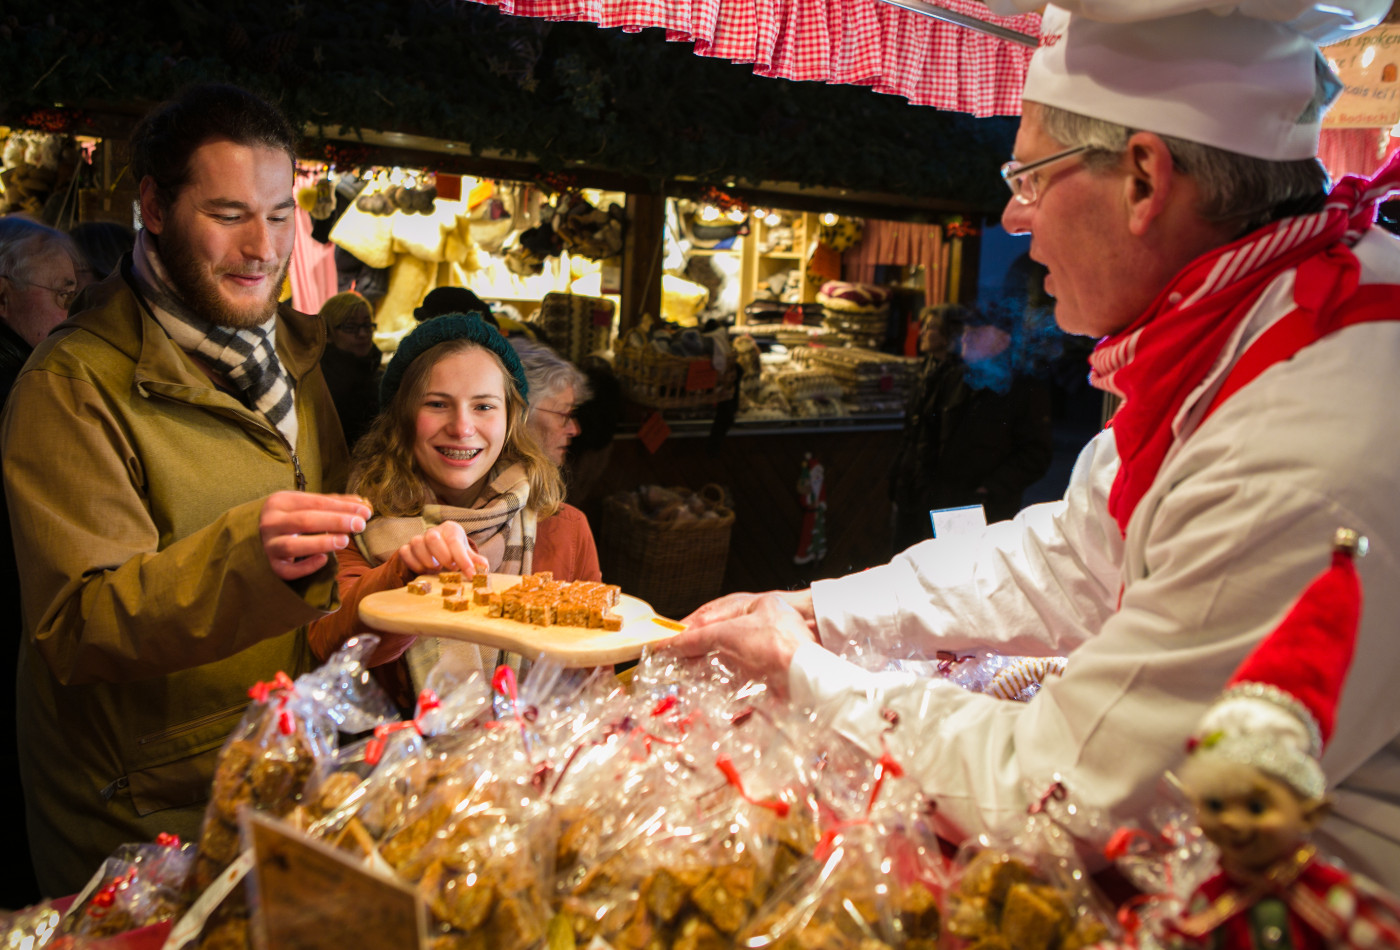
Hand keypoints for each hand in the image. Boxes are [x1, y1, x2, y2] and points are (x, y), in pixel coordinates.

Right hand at [260, 492, 371, 580]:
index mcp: (280, 501)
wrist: (268, 536)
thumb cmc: (294, 517)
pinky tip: (324, 559)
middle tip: (359, 525)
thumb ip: (335, 503)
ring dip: (320, 543)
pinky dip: (305, 566)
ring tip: (345, 541)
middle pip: (304, 521)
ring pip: (292, 545)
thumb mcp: (309, 505)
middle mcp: (270, 522)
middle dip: (335, 522)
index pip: (315, 502)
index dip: (342, 507)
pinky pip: (287, 570)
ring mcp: (269, 545)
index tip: (365, 511)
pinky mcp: (273, 565)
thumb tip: (363, 504)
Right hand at [398, 521, 488, 575]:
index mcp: (450, 529)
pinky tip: (423, 571)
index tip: (470, 574)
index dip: (462, 559)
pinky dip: (414, 564)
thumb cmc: (454, 551)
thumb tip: (484, 568)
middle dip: (443, 556)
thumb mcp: (466, 553)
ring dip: (427, 560)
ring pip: (417, 544)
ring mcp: (418, 538)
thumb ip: (475, 561)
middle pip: (432, 538)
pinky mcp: (407, 548)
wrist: (439, 549)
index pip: (454, 541)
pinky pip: (405, 553)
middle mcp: (433, 531)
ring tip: (436, 568)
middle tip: (450, 568)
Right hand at [665, 591, 817, 689]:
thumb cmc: (778, 645)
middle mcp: (764, 625)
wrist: (810, 677)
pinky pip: (744, 677)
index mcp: (756, 605)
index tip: (664, 642)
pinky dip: (727, 684)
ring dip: (710, 666)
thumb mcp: (731, 634)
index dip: (687, 628)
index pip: (712, 613)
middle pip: (721, 635)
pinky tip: (715, 688)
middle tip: (673, 658)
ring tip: (688, 674)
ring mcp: (769, 649)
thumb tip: (673, 642)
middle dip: (697, 647)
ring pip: (731, 656)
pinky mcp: (772, 673)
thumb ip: (699, 637)